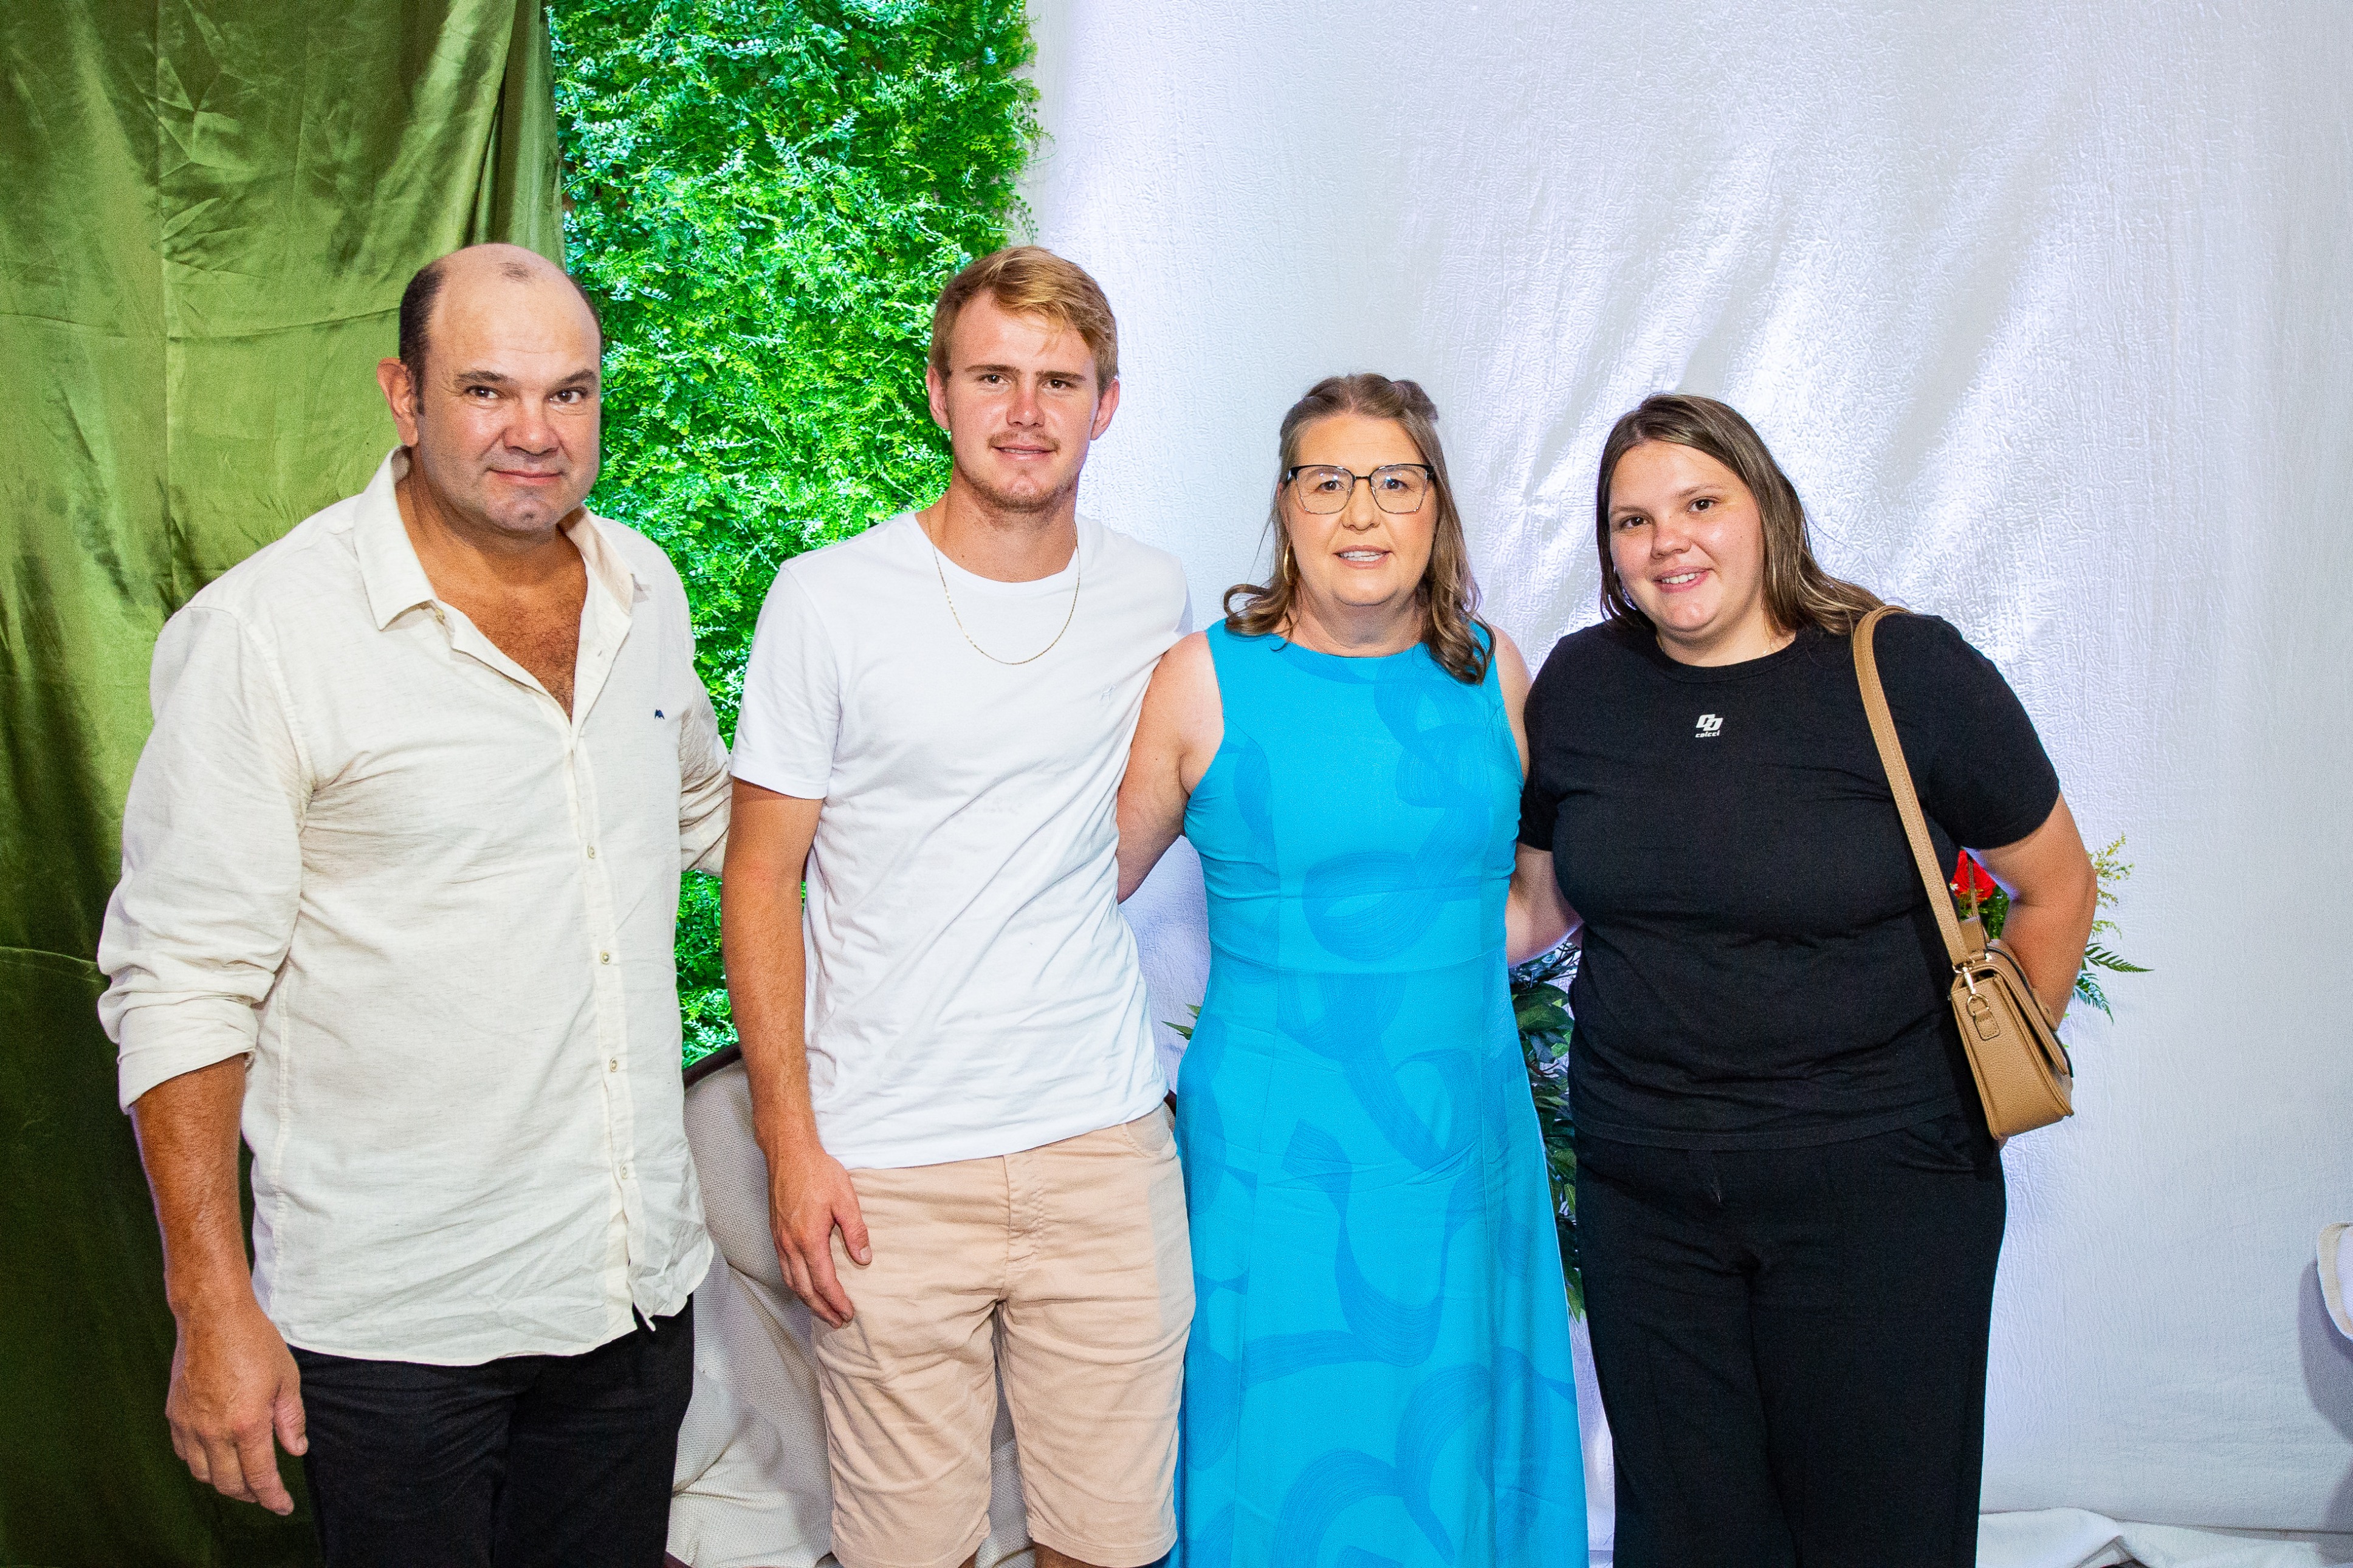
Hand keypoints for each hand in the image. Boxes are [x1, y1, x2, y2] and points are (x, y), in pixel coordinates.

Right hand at [167, 1297, 305, 1514]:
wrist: (212, 1316)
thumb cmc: (254, 1342)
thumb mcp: (287, 1379)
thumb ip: (291, 1419)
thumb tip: (296, 1450)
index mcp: (246, 1424)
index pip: (260, 1476)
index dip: (273, 1497)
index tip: (283, 1506)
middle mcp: (213, 1431)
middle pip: (229, 1483)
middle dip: (250, 1494)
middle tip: (266, 1493)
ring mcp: (189, 1425)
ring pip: (203, 1473)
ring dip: (225, 1482)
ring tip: (243, 1479)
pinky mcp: (174, 1415)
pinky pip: (185, 1454)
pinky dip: (202, 1464)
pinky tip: (216, 1458)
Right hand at [766, 1144, 870, 1328]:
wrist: (789, 1153)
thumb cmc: (818, 1172)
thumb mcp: (845, 1198)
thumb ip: (855, 1230)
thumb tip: (864, 1259)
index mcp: (809, 1239)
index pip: (823, 1281)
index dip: (836, 1301)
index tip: (848, 1313)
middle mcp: (790, 1244)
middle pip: (804, 1288)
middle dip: (821, 1308)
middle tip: (837, 1321)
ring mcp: (780, 1239)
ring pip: (791, 1280)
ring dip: (807, 1300)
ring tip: (823, 1310)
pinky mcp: (776, 1232)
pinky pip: (784, 1267)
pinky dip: (795, 1284)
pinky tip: (804, 1285)